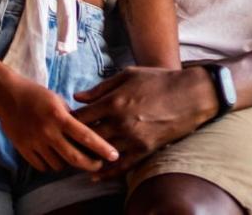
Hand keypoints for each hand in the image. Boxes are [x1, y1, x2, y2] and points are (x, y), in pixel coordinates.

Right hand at [0, 78, 118, 172]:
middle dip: (90, 164)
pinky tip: (56, 159)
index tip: (114, 155)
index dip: (102, 148)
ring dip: (69, 164)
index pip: (86, 136)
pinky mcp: (24, 149)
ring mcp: (35, 142)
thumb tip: (87, 131)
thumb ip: (72, 117)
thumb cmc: (36, 94)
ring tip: (75, 159)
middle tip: (99, 165)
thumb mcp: (58, 100)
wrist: (7, 96)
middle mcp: (48, 132)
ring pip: (58, 165)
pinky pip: (42, 166)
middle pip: (74, 157)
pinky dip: (51, 165)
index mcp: (59, 117)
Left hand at [73, 66, 219, 180]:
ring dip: (88, 157)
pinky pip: (121, 165)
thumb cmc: (158, 80)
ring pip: (102, 153)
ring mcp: (133, 137)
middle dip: (74, 142)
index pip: (81, 117)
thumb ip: (101, 87)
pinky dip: (107, 172)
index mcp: (114, 101)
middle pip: (87, 138)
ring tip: (77, 160)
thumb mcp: (128, 75)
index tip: (62, 124)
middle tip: (64, 145)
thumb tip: (77, 97)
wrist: (190, 95)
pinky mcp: (144, 149)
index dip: (68, 122)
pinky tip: (96, 175)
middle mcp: (120, 121)